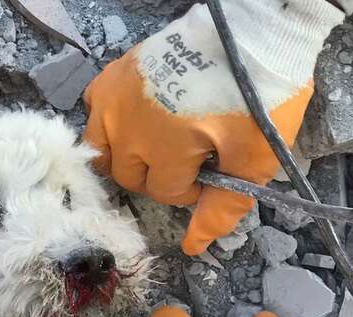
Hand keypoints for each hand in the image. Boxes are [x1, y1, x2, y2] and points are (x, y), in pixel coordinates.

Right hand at [83, 0, 344, 254]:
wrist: (253, 32)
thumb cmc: (259, 96)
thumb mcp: (254, 157)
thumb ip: (223, 206)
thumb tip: (192, 248)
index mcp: (162, 148)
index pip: (164, 192)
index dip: (191, 188)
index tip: (212, 169)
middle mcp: (125, 126)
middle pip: (128, 175)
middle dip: (159, 174)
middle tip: (190, 155)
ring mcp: (113, 97)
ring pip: (100, 148)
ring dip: (125, 155)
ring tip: (155, 144)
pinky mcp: (111, 74)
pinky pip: (93, 108)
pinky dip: (109, 120)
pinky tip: (135, 116)